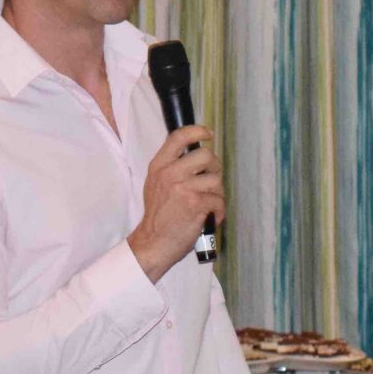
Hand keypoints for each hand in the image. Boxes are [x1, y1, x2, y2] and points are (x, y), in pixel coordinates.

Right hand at [130, 126, 223, 280]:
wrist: (153, 242)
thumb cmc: (159, 215)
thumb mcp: (156, 183)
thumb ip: (171, 167)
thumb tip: (195, 153)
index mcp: (159, 165)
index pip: (179, 136)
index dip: (198, 131)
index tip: (208, 134)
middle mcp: (170, 173)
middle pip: (206, 154)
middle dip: (214, 168)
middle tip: (210, 181)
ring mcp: (183, 188)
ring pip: (216, 179)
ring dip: (217, 193)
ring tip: (208, 204)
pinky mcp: (196, 203)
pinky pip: (219, 200)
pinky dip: (218, 211)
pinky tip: (209, 217)